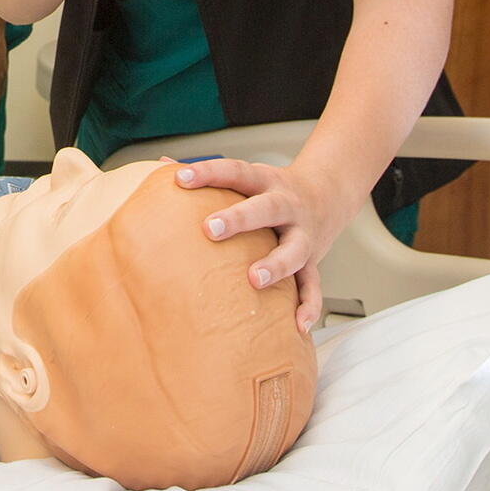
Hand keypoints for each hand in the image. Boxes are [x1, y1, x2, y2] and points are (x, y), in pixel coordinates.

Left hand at [172, 157, 353, 330]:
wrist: (328, 195)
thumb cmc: (270, 190)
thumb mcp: (246, 175)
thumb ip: (208, 175)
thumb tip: (162, 166)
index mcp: (264, 181)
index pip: (235, 171)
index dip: (207, 173)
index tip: (179, 178)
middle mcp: (286, 205)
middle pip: (266, 208)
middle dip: (240, 218)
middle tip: (210, 228)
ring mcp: (303, 234)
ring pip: (294, 249)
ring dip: (275, 264)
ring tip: (254, 280)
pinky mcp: (313, 261)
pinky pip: (313, 285)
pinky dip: (309, 305)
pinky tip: (298, 325)